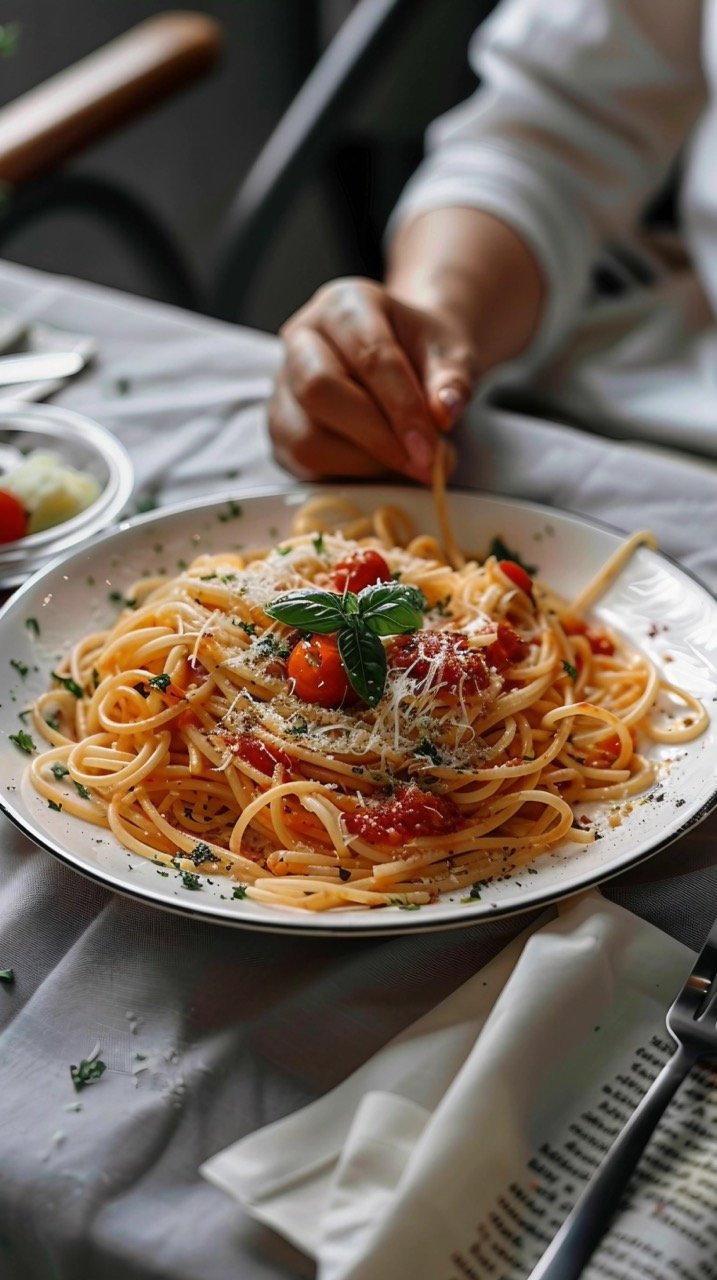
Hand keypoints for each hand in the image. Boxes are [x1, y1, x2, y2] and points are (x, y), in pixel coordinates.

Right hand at [268, 278, 478, 482]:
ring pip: (306, 435)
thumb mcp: (451, 354)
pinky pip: (303, 460)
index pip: (369, 356)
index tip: (430, 449)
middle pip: (320, 390)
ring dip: (363, 462)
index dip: (402, 408)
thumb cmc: (424, 354)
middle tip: (420, 462)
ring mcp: (283, 383)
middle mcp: (302, 337)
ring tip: (406, 462)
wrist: (406, 358)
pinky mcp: (280, 424)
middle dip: (375, 436)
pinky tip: (380, 466)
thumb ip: (452, 380)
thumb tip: (445, 411)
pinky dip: (347, 474)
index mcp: (345, 304)